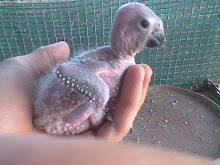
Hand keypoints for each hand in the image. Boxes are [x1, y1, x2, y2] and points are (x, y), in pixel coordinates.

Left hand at [0, 41, 151, 141]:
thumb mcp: (19, 74)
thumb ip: (42, 60)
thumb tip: (63, 46)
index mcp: (62, 106)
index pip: (94, 93)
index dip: (110, 77)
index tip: (121, 60)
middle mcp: (76, 122)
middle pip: (110, 106)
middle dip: (129, 86)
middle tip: (141, 67)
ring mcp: (84, 138)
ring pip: (118, 119)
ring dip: (134, 94)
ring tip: (143, 71)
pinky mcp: (90, 149)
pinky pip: (115, 131)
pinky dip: (128, 108)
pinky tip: (136, 84)